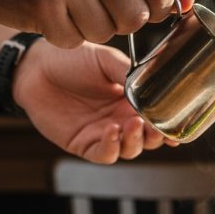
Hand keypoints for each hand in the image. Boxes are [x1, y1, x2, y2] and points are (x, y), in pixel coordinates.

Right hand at [0, 0, 194, 48]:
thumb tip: (188, 1)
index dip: (155, 8)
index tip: (138, 9)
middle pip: (136, 17)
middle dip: (119, 23)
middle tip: (94, 8)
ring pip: (105, 32)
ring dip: (88, 29)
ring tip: (66, 6)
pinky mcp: (41, 3)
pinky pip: (72, 40)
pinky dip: (61, 36)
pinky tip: (45, 12)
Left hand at [13, 40, 173, 163]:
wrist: (35, 68)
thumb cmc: (70, 59)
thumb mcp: (106, 60)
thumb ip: (129, 74)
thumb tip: (153, 82)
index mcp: (133, 99)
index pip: (158, 118)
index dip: (170, 124)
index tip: (178, 123)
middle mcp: (122, 119)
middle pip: (150, 139)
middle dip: (157, 136)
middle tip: (155, 125)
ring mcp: (104, 133)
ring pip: (131, 149)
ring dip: (136, 141)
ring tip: (133, 124)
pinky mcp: (84, 144)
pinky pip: (105, 154)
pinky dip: (113, 147)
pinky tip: (111, 131)